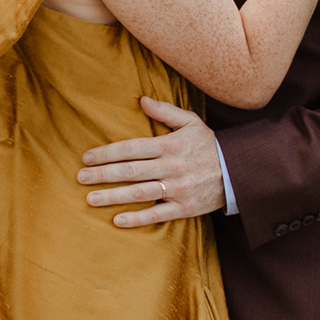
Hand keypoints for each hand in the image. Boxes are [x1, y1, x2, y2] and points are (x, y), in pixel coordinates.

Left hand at [77, 97, 226, 227]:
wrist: (239, 172)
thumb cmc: (210, 145)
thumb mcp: (191, 122)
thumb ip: (165, 111)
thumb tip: (141, 100)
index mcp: (170, 145)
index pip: (132, 148)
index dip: (108, 152)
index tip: (87, 157)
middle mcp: (172, 166)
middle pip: (131, 171)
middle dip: (103, 174)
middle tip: (80, 177)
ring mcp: (178, 188)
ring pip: (140, 193)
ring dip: (113, 196)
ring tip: (90, 198)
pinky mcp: (185, 207)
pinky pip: (157, 214)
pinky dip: (137, 218)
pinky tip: (117, 220)